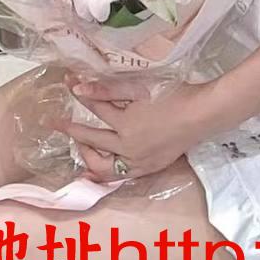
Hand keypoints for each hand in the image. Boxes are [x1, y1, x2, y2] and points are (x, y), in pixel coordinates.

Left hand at [57, 74, 213, 182]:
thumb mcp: (140, 87)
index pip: (95, 108)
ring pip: (105, 169)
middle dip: (72, 132)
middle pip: (92, 143)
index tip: (66, 83)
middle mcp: (127, 148)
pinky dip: (108, 172)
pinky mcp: (151, 167)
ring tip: (80, 148)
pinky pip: (122, 175)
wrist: (202, 114)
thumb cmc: (173, 94)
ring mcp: (139, 161)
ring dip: (88, 158)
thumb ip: (108, 90)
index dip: (80, 95)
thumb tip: (78, 90)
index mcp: (124, 125)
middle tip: (57, 124)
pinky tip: (102, 167)